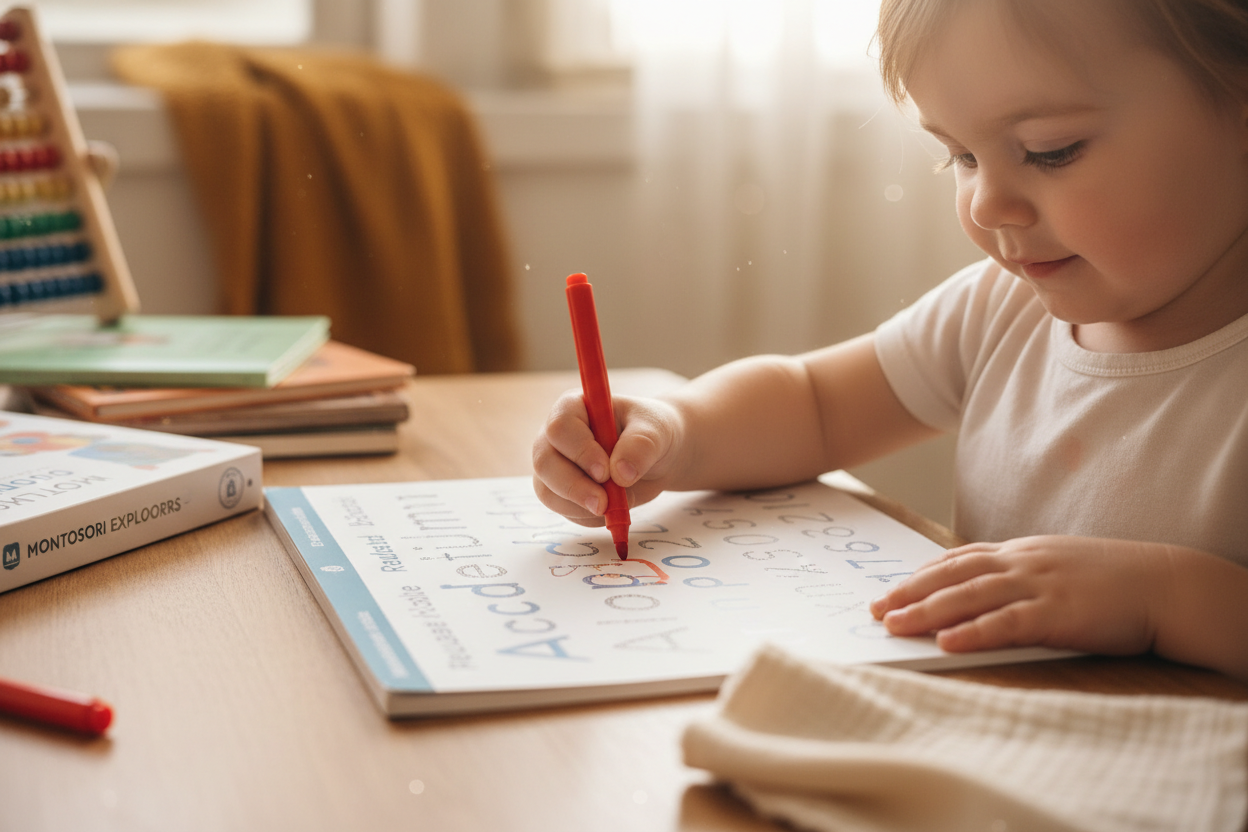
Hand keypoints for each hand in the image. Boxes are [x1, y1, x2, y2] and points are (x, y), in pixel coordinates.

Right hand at [531, 390, 684, 525]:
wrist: (658, 457)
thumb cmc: (652, 433)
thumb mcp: (656, 431)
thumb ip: (640, 445)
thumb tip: (620, 473)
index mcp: (574, 408)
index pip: (560, 427)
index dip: (580, 452)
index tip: (606, 472)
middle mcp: (556, 436)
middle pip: (544, 462)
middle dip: (573, 487)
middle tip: (604, 503)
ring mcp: (555, 465)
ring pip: (547, 491)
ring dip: (579, 506)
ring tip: (614, 505)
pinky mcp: (561, 492)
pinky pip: (564, 511)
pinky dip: (588, 517)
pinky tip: (612, 507)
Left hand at [868, 536, 1167, 655]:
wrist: (1165, 583)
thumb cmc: (1112, 579)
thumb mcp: (1058, 565)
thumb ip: (1021, 573)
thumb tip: (986, 588)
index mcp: (1021, 551)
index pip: (959, 559)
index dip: (922, 575)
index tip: (891, 588)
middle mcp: (1022, 563)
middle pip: (952, 575)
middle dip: (909, 592)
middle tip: (874, 608)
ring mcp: (1038, 585)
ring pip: (969, 596)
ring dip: (927, 611)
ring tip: (893, 624)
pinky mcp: (1057, 613)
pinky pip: (1007, 623)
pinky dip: (973, 631)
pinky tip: (947, 642)